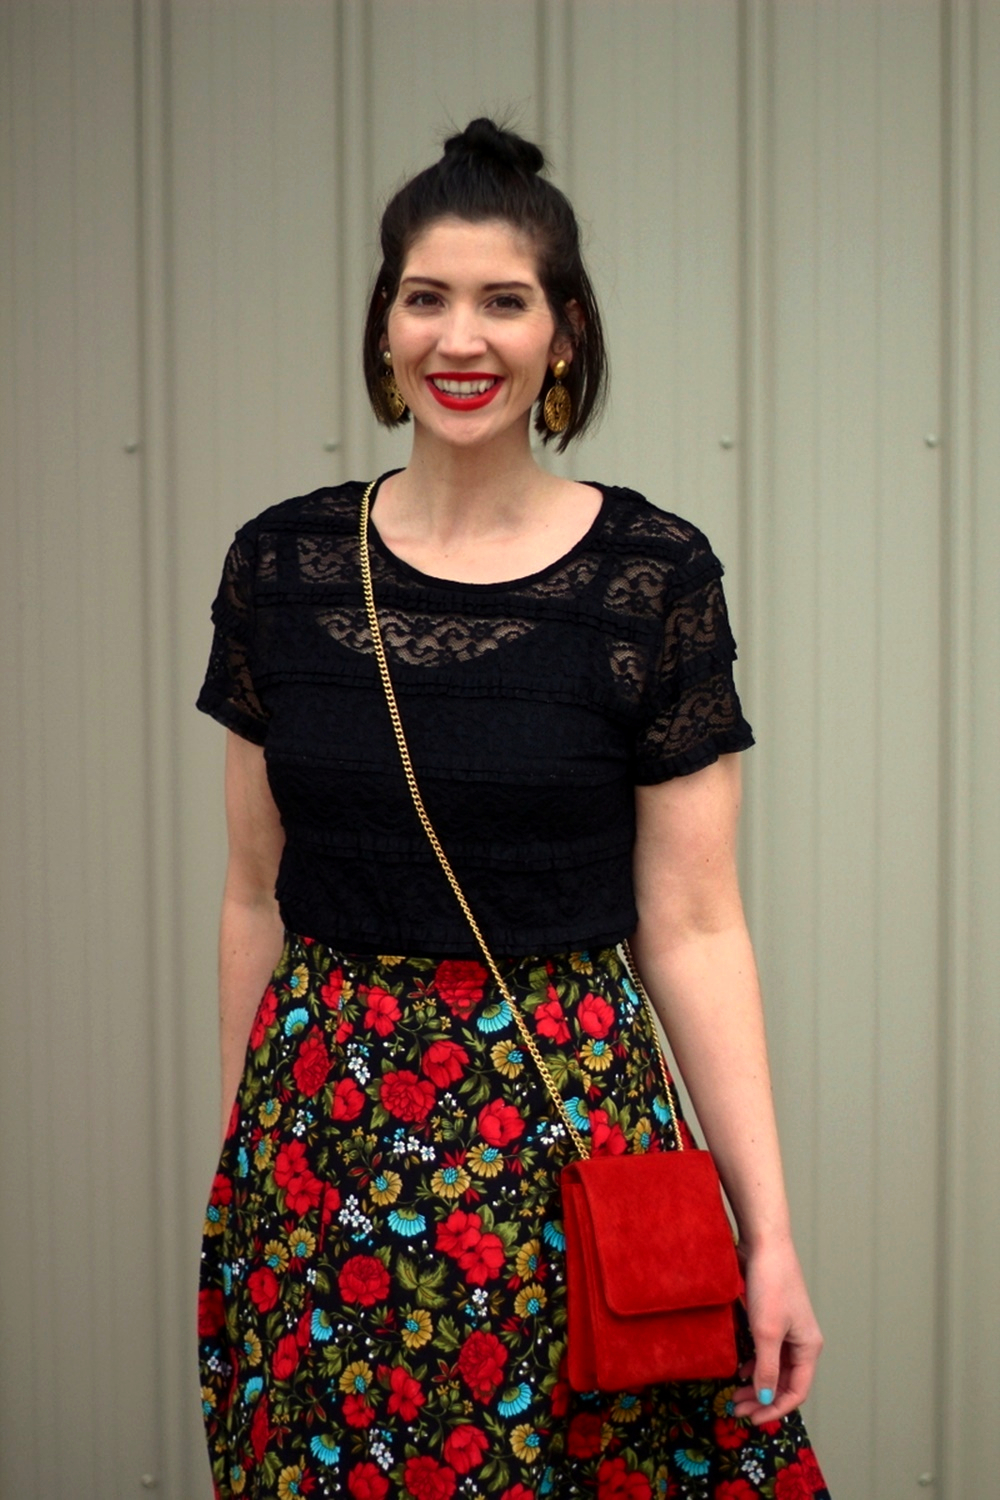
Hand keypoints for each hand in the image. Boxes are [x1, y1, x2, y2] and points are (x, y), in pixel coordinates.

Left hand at [731, 1236, 823, 1423]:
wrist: (764, 1245)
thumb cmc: (771, 1285)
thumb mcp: (766, 1331)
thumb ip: (766, 1367)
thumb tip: (765, 1397)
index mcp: (808, 1347)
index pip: (796, 1391)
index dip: (775, 1409)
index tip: (752, 1418)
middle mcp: (801, 1341)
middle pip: (784, 1382)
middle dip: (762, 1398)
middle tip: (737, 1408)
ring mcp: (787, 1329)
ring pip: (774, 1367)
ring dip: (756, 1383)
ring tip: (734, 1394)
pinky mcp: (773, 1318)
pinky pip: (766, 1351)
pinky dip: (754, 1364)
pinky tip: (740, 1369)